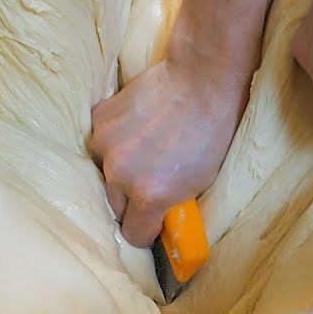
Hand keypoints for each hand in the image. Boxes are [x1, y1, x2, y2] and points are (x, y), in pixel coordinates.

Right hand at [90, 58, 248, 246]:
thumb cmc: (212, 131)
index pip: (133, 234)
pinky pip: (100, 140)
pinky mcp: (100, 117)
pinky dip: (114, 138)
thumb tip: (156, 217)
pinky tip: (135, 128)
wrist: (202, 78)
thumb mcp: (200, 182)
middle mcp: (120, 173)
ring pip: (102, 172)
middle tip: (150, 183)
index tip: (153, 221)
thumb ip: (169, 203)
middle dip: (131, 201)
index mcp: (148, 195)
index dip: (145, 231)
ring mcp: (105, 143)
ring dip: (118, 168)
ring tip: (142, 151)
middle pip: (115, 206)